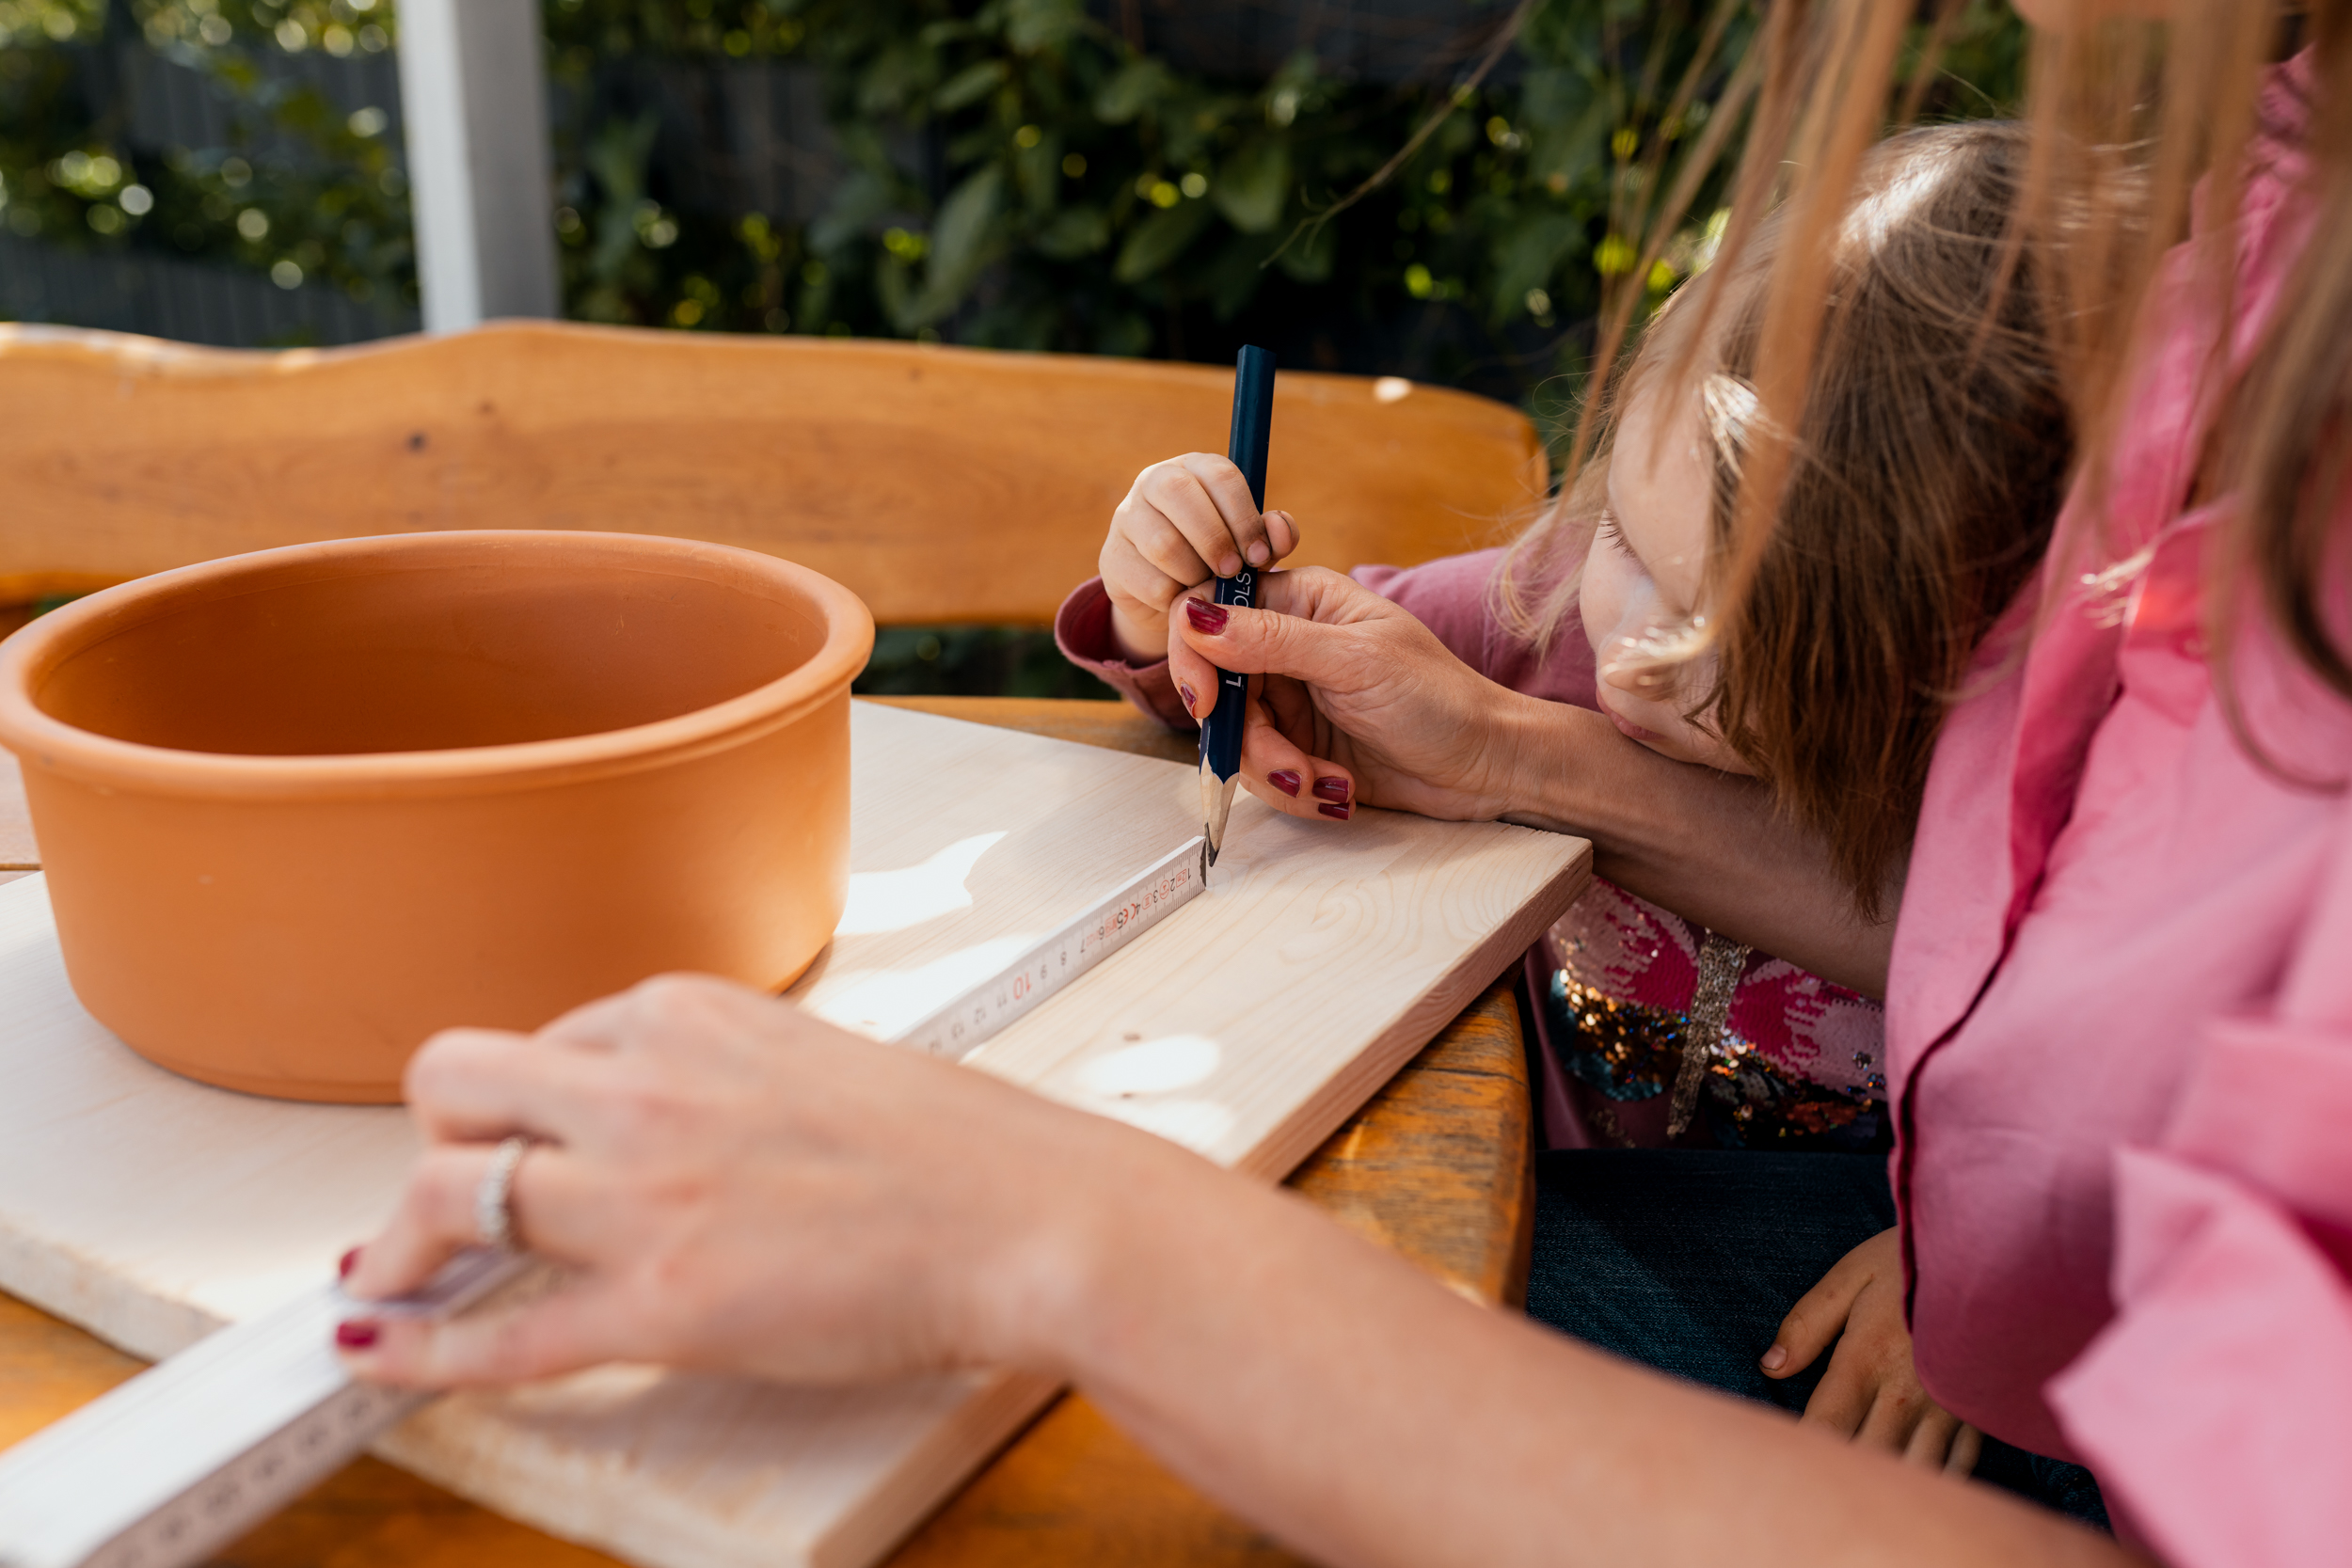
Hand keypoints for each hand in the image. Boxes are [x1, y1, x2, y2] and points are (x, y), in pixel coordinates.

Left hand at [335, 974, 1191, 1388]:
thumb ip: (722, 1079)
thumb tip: (665, 1130)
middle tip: (436, 1205)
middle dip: (431, 1146)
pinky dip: (419, 1350)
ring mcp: (643, 1195)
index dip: (514, 1109)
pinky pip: (498, 1334)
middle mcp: (644, 1085)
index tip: (505, 1145)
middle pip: (454, 1088)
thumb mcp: (814, 1061)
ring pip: (446, 1195)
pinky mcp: (661, 1302)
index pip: (544, 1043)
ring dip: (396, 1245)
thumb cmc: (956, 1150)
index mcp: (687, 1015)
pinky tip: (381, 1356)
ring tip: (386, 1282)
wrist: (1029, 1215)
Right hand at [1102, 453, 1299, 661]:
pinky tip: (1183, 600)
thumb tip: (1278, 530)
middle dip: (1214, 538)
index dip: (1243, 516)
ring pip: (1163, 543)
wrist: (1175, 598)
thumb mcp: (1251, 546)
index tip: (1259, 555)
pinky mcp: (1112, 558)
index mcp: (1196, 468)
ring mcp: (1127, 517)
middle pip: (1179, 492)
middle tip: (1232, 571)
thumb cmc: (1221, 560)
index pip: (1220, 475)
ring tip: (1208, 587)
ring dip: (1195, 573)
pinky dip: (1175, 599)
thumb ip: (1273, 536)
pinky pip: (1149, 582)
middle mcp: (1155, 481)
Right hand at [1168, 566, 1545, 824]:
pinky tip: (1340, 792)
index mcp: (1299, 600)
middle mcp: (1286, 645)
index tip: (1210, 704)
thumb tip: (1193, 616)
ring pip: (1236, 740)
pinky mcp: (1299, 746)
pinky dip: (1296, 792)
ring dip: (1279, 774)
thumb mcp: (1355, 662)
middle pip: (1218, 689)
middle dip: (1251, 741)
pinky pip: (1262, 773)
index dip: (1196, 658)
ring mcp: (1291, 699)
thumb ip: (1271, 639)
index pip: (1209, 613)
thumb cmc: (1439, 698)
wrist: (1485, 765)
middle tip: (1293, 768)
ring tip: (1330, 786)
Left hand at [1762, 1227, 1980, 1473]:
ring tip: (1859, 1505)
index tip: (1780, 1471)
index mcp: (1866, 1358)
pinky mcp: (1980, 1415)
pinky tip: (1913, 1490)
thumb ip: (1808, 1323)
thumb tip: (1770, 1366)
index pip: (1822, 1427)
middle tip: (1811, 1495)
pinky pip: (1956, 1469)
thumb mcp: (1852, 1276)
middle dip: (1838, 1481)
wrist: (1999, 1254)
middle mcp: (1907, 1394)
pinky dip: (1932, 1483)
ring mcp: (1948, 1409)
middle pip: (1864, 1460)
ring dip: (1886, 1489)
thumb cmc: (1915, 1262)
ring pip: (1911, 1474)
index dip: (1798, 1453)